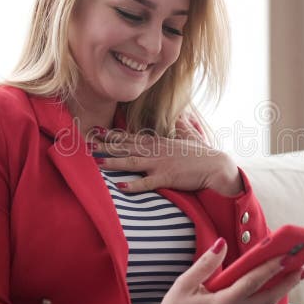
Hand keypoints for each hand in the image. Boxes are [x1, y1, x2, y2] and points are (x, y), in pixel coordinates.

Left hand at [92, 129, 243, 195]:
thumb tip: (181, 117)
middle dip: (105, 145)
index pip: (131, 137)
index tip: (97, 131)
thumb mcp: (190, 138)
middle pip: (126, 147)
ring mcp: (160, 163)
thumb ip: (182, 128)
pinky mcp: (166, 177)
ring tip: (97, 162)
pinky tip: (120, 186)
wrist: (216, 166)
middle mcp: (156, 150)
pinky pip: (146, 182)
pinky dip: (133, 185)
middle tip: (87, 144)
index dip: (112, 135)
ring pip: (131, 162)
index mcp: (158, 142)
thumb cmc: (203, 155)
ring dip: (113, 161)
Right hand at [136, 238, 303, 303]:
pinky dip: (271, 301)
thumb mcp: (184, 284)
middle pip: (269, 297)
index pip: (252, 282)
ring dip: (282, 291)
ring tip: (296, 273)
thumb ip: (206, 264)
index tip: (286, 254)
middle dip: (288, 281)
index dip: (270, 267)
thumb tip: (223, 243)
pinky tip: (275, 290)